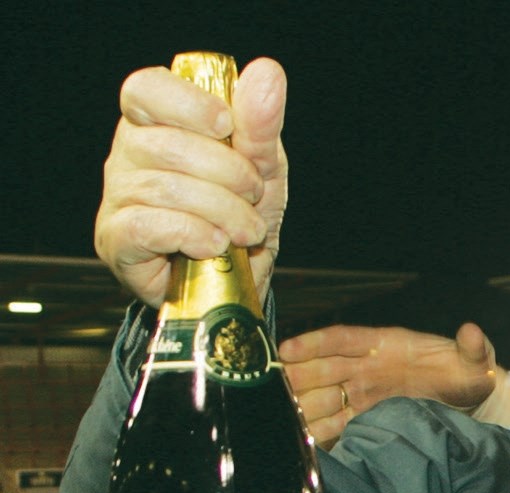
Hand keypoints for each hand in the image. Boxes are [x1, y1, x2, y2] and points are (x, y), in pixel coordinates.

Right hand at [94, 57, 287, 307]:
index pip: (145, 89)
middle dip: (227, 173)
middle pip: (166, 145)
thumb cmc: (240, 211)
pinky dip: (192, 234)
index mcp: (155, 123)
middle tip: (254, 194)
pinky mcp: (117, 239)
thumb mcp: (261, 165)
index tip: (226, 125)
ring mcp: (118, 196)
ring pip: (163, 189)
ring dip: (222, 211)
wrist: (236, 279)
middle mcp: (128, 154)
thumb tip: (267, 72)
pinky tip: (215, 246)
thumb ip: (260, 123)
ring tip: (247, 230)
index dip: (187, 103)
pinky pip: (147, 226)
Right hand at [282, 323, 505, 447]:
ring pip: (323, 396)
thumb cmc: (470, 373)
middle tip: (270, 387)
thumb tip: (474, 333)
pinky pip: (336, 423)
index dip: (314, 343)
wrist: (470, 401)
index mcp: (385, 343)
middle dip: (296, 376)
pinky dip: (319, 430)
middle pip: (322, 369)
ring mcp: (363, 393)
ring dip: (301, 404)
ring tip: (277, 416)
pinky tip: (301, 439)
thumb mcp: (477, 360)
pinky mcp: (366, 418)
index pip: (342, 339)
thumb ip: (474, 348)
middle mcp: (366, 366)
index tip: (288, 350)